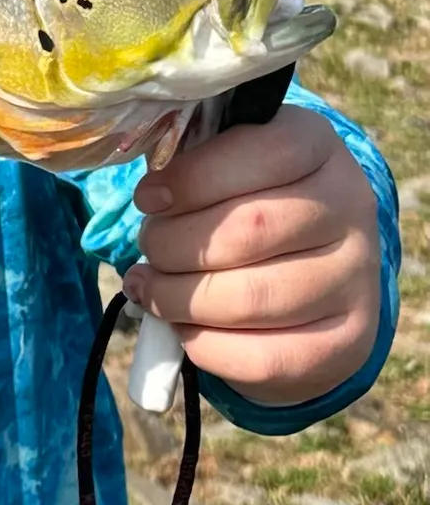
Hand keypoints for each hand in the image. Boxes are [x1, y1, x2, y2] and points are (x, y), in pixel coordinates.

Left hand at [123, 107, 381, 406]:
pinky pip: (262, 357)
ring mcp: (356, 279)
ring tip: (151, 287)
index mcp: (317, 147)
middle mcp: (350, 208)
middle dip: (172, 245)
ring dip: (177, 298)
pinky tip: (182, 325)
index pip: (265, 153)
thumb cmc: (242, 202)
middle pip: (249, 230)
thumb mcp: (223, 165)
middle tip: (149, 248)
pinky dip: (202, 343)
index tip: (148, 198)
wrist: (306, 271)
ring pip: (250, 299)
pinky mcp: (347, 342)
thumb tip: (150, 196)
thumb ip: (189, 166)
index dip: (193, 178)